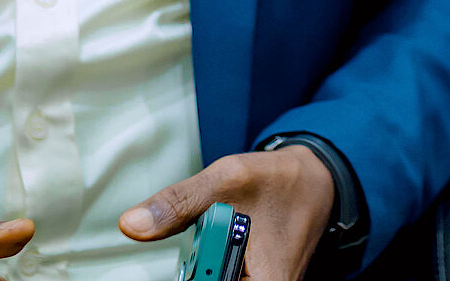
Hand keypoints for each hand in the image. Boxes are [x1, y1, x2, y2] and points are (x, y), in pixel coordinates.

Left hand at [121, 148, 334, 280]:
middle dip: (198, 268)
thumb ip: (179, 203)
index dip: (195, 275)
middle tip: (205, 236)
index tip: (193, 255)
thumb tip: (134, 224)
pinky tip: (215, 241)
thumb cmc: (281, 181)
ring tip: (212, 232)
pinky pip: (223, 277)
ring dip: (203, 264)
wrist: (316, 180)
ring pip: (214, 279)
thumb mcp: (227, 180)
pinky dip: (211, 263)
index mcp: (267, 280)